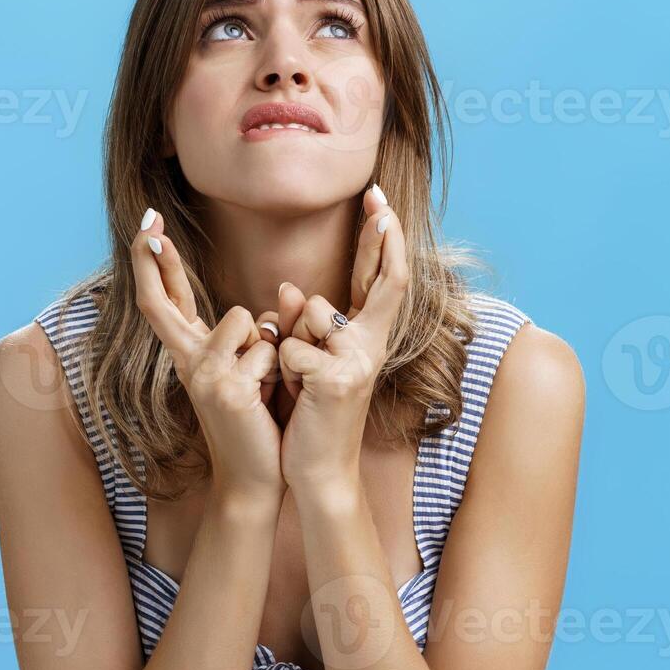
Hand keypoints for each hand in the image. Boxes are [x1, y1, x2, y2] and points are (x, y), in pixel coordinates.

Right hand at [133, 209, 284, 499]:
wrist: (257, 477)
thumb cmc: (259, 421)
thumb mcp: (253, 371)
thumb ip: (256, 336)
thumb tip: (277, 300)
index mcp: (192, 356)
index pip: (165, 302)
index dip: (152, 265)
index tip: (148, 227)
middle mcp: (188, 363)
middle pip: (160, 302)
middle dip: (152, 260)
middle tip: (147, 223)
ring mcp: (204, 376)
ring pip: (246, 321)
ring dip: (270, 345)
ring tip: (269, 385)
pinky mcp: (228, 389)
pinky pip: (269, 350)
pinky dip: (282, 370)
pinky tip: (272, 400)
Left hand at [274, 185, 405, 492]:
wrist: (317, 469)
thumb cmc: (310, 414)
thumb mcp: (306, 360)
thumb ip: (303, 323)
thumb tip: (287, 289)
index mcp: (366, 339)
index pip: (382, 281)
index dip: (384, 243)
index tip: (381, 204)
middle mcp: (373, 346)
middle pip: (387, 281)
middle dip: (382, 239)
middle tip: (379, 200)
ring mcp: (359, 362)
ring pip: (314, 313)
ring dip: (292, 338)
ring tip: (296, 378)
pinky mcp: (338, 380)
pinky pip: (292, 348)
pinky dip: (282, 367)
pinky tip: (293, 394)